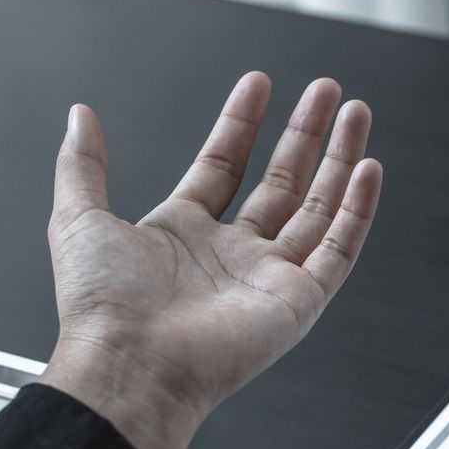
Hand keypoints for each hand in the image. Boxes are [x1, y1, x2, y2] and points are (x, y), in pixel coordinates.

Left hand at [38, 71, 381, 448]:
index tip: (260, 84)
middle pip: (281, 182)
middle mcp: (231, 256)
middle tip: (327, 93)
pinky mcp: (299, 301)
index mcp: (183, 235)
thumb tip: (80, 117)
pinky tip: (369, 170)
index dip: (242, 123)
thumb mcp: (79, 218)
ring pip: (318, 208)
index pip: (224, 166)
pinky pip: (338, 249)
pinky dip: (357, 210)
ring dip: (339, 160)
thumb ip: (83, 164)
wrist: (131, 365)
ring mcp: (269, 278)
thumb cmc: (102, 309)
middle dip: (306, 134)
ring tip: (356, 114)